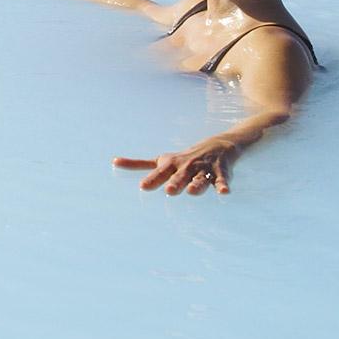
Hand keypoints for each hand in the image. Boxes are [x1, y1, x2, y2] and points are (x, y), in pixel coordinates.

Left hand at [113, 135, 243, 195]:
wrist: (217, 145)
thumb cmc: (182, 158)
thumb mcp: (160, 159)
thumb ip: (138, 164)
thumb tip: (113, 162)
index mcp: (172, 164)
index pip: (160, 173)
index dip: (152, 180)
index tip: (143, 187)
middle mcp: (187, 166)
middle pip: (180, 176)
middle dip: (175, 183)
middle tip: (169, 191)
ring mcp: (203, 169)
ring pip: (200, 179)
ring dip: (197, 185)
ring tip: (192, 192)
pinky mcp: (219, 173)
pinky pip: (221, 180)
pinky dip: (223, 186)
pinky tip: (224, 193)